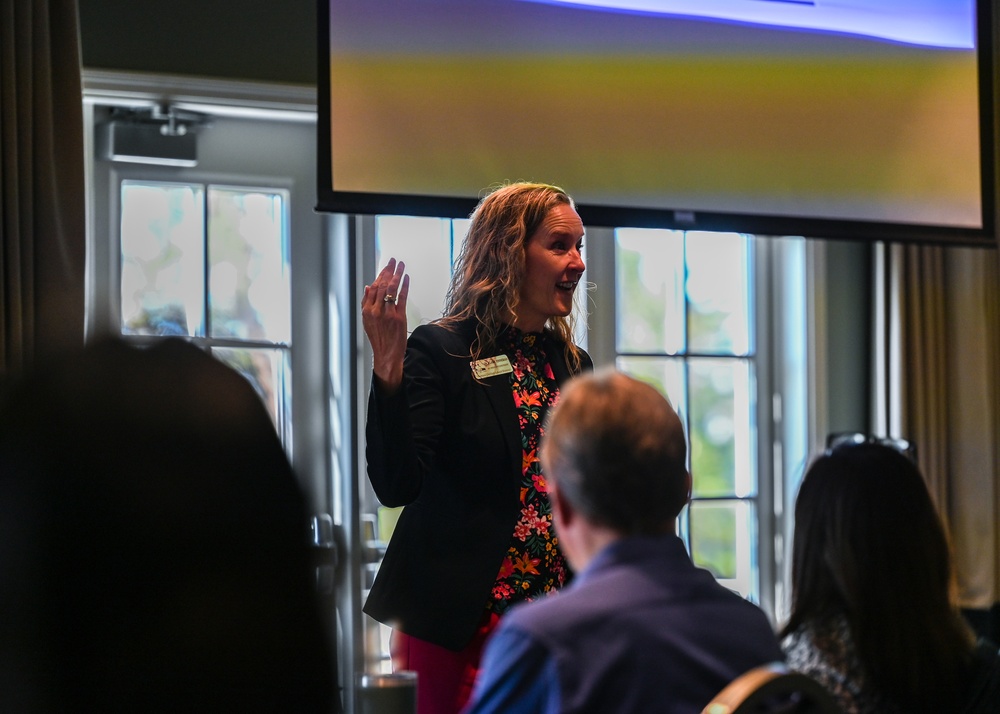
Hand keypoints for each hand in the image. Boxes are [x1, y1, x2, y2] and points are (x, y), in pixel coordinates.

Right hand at [362, 258, 409, 391]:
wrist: (386, 355)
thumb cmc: (378, 338)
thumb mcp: (367, 321)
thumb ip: (367, 303)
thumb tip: (367, 286)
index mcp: (367, 310)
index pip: (373, 287)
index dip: (380, 274)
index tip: (386, 266)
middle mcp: (376, 311)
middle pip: (382, 285)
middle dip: (389, 270)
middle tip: (394, 260)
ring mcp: (387, 314)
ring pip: (391, 289)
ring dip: (397, 274)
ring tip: (401, 265)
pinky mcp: (398, 318)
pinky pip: (401, 298)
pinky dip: (404, 286)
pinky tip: (406, 277)